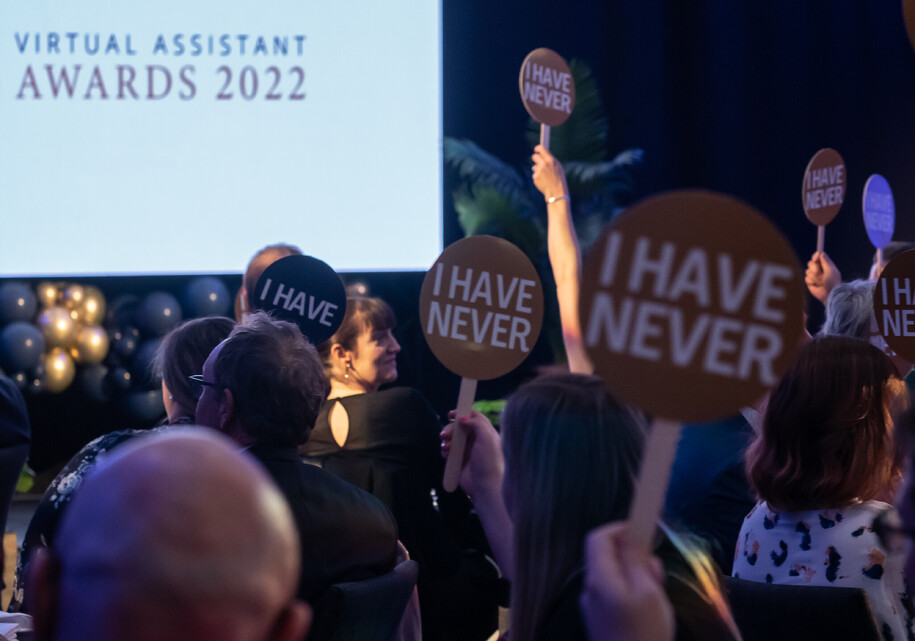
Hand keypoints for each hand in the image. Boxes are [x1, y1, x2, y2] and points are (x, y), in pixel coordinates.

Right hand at [440, 410, 503, 499]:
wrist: (485, 487)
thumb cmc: (489, 462)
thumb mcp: (487, 438)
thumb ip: (476, 424)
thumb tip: (463, 419)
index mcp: (486, 433)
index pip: (474, 417)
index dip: (463, 413)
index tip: (451, 414)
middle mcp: (477, 440)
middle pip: (460, 427)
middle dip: (451, 429)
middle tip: (444, 434)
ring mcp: (468, 451)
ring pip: (453, 438)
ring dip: (446, 440)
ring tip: (445, 447)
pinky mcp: (459, 461)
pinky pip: (449, 451)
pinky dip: (445, 450)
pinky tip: (445, 453)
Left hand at [532, 144, 568, 200]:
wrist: (557, 192)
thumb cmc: (559, 179)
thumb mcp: (558, 167)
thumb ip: (550, 160)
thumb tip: (543, 154)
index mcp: (550, 160)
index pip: (541, 149)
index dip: (538, 148)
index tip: (536, 149)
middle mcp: (543, 164)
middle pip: (534, 156)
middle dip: (535, 158)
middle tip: (537, 160)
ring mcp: (538, 171)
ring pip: (534, 167)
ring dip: (537, 169)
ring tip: (545, 175)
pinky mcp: (535, 177)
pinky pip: (535, 175)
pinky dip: (538, 177)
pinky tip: (543, 181)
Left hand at [580, 522, 673, 640]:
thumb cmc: (645, 633)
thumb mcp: (649, 592)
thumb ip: (639, 563)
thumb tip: (634, 543)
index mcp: (599, 578)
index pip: (598, 538)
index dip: (620, 529)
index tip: (645, 533)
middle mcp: (590, 589)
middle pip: (605, 556)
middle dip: (631, 554)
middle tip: (655, 570)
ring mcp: (592, 606)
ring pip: (612, 575)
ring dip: (633, 574)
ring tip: (656, 591)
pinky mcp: (600, 621)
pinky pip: (613, 594)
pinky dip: (630, 591)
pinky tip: (649, 607)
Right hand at [804, 251, 840, 304]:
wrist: (829, 295)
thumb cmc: (833, 283)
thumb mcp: (831, 271)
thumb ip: (826, 262)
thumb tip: (821, 253)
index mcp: (826, 265)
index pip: (819, 257)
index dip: (815, 256)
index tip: (815, 259)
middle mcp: (820, 269)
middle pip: (811, 263)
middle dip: (814, 268)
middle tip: (820, 273)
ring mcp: (814, 275)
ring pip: (808, 271)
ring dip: (814, 277)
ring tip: (821, 282)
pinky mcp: (810, 281)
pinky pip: (806, 278)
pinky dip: (812, 281)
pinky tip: (817, 285)